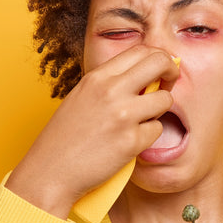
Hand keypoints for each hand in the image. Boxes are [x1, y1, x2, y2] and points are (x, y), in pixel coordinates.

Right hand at [5, 46, 179, 217]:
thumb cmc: (65, 138)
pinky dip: (147, 138)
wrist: (50, 172)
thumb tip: (146, 76)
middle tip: (167, 87)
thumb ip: (110, 85)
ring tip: (140, 123)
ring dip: (159, 112)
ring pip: (165, 100)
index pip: (141, 50)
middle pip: (159, 63)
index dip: (157, 58)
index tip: (160, 72)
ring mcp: (122, 115)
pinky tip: (128, 144)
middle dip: (171, 73)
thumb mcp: (82, 97)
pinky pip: (157, 130)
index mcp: (97, 77)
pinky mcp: (131, 141)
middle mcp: (111, 90)